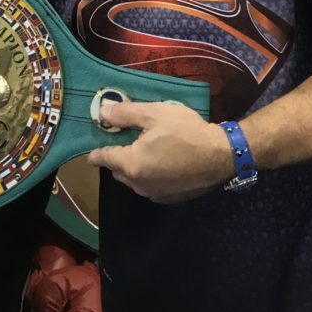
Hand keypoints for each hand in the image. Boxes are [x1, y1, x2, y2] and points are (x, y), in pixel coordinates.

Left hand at [87, 101, 233, 202]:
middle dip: (117, 157)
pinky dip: (149, 175)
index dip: (96, 151)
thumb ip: (125, 114)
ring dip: (133, 167)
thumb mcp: (153, 114)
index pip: (104, 158)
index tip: (91, 149)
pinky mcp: (170, 198)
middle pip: (118, 170)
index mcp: (131, 165)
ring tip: (143, 148)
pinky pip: (150, 185)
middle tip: (124, 139)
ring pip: (134, 180)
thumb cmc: (185, 131)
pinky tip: (161, 161)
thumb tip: (102, 114)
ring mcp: (155, 194)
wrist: (220, 155)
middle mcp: (139, 185)